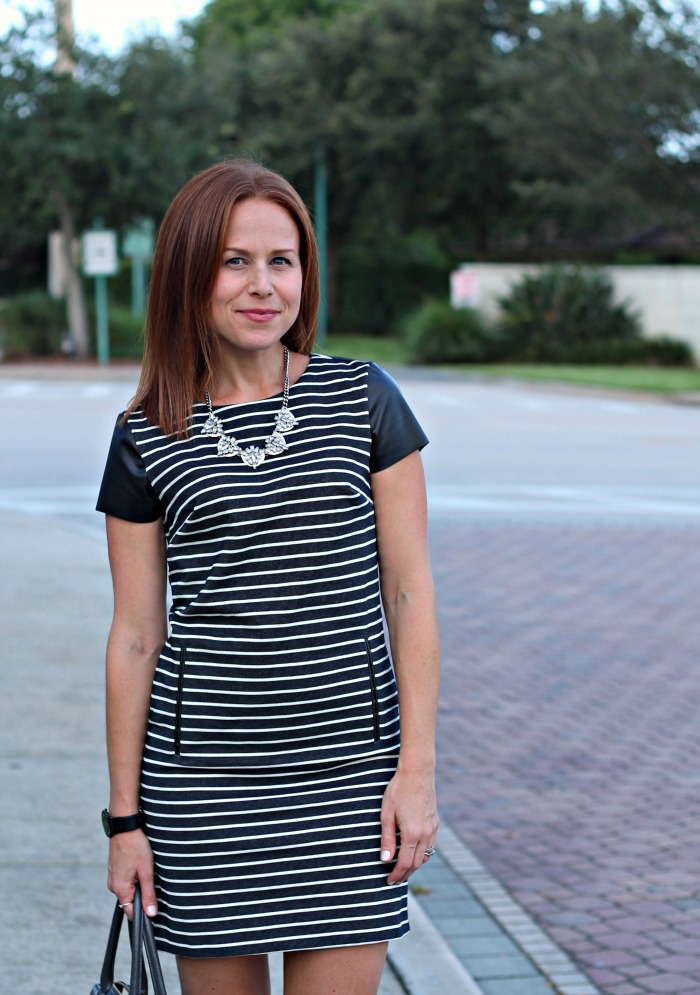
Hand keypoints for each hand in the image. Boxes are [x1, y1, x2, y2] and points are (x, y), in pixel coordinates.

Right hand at [107, 829, 157, 920]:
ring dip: (139, 885)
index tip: (155, 908)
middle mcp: (113, 886)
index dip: (143, 913)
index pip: (131, 912)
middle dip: (142, 896)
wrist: (125, 828)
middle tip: (152, 881)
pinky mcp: (115, 871)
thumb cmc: (136, 847)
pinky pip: (125, 881)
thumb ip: (148, 894)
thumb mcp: (146, 872)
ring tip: (146, 870)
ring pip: (129, 890)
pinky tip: (140, 866)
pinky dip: (134, 878)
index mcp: (120, 889)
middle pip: (130, 901)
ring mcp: (113, 878)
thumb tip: (151, 914)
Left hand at [379, 768, 438, 884]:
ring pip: (425, 856)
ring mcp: (432, 828)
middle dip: (405, 874)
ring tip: (402, 868)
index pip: (404, 863)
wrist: (417, 771)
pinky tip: (413, 852)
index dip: (396, 875)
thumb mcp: (387, 814)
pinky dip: (422, 854)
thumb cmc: (398, 790)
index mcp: (412, 833)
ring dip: (414, 865)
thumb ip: (386, 838)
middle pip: (416, 863)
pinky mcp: (435, 822)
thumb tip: (385, 860)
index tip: (388, 881)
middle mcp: (425, 833)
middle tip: (394, 879)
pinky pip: (430, 845)